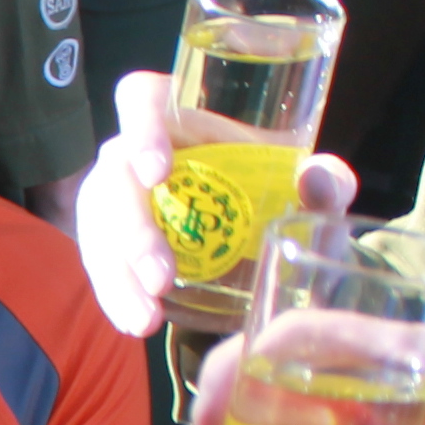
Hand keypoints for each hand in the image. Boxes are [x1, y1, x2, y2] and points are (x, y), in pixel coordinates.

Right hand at [79, 70, 361, 335]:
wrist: (261, 239)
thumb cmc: (277, 193)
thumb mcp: (309, 189)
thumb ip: (325, 182)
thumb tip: (318, 179)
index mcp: (177, 117)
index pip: (141, 101)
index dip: (140, 131)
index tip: (157, 173)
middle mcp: (135, 152)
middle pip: (114, 178)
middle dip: (132, 231)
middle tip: (161, 275)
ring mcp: (116, 198)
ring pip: (98, 229)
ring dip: (117, 276)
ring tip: (147, 318)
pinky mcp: (109, 240)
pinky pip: (100, 265)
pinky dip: (116, 297)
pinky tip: (136, 323)